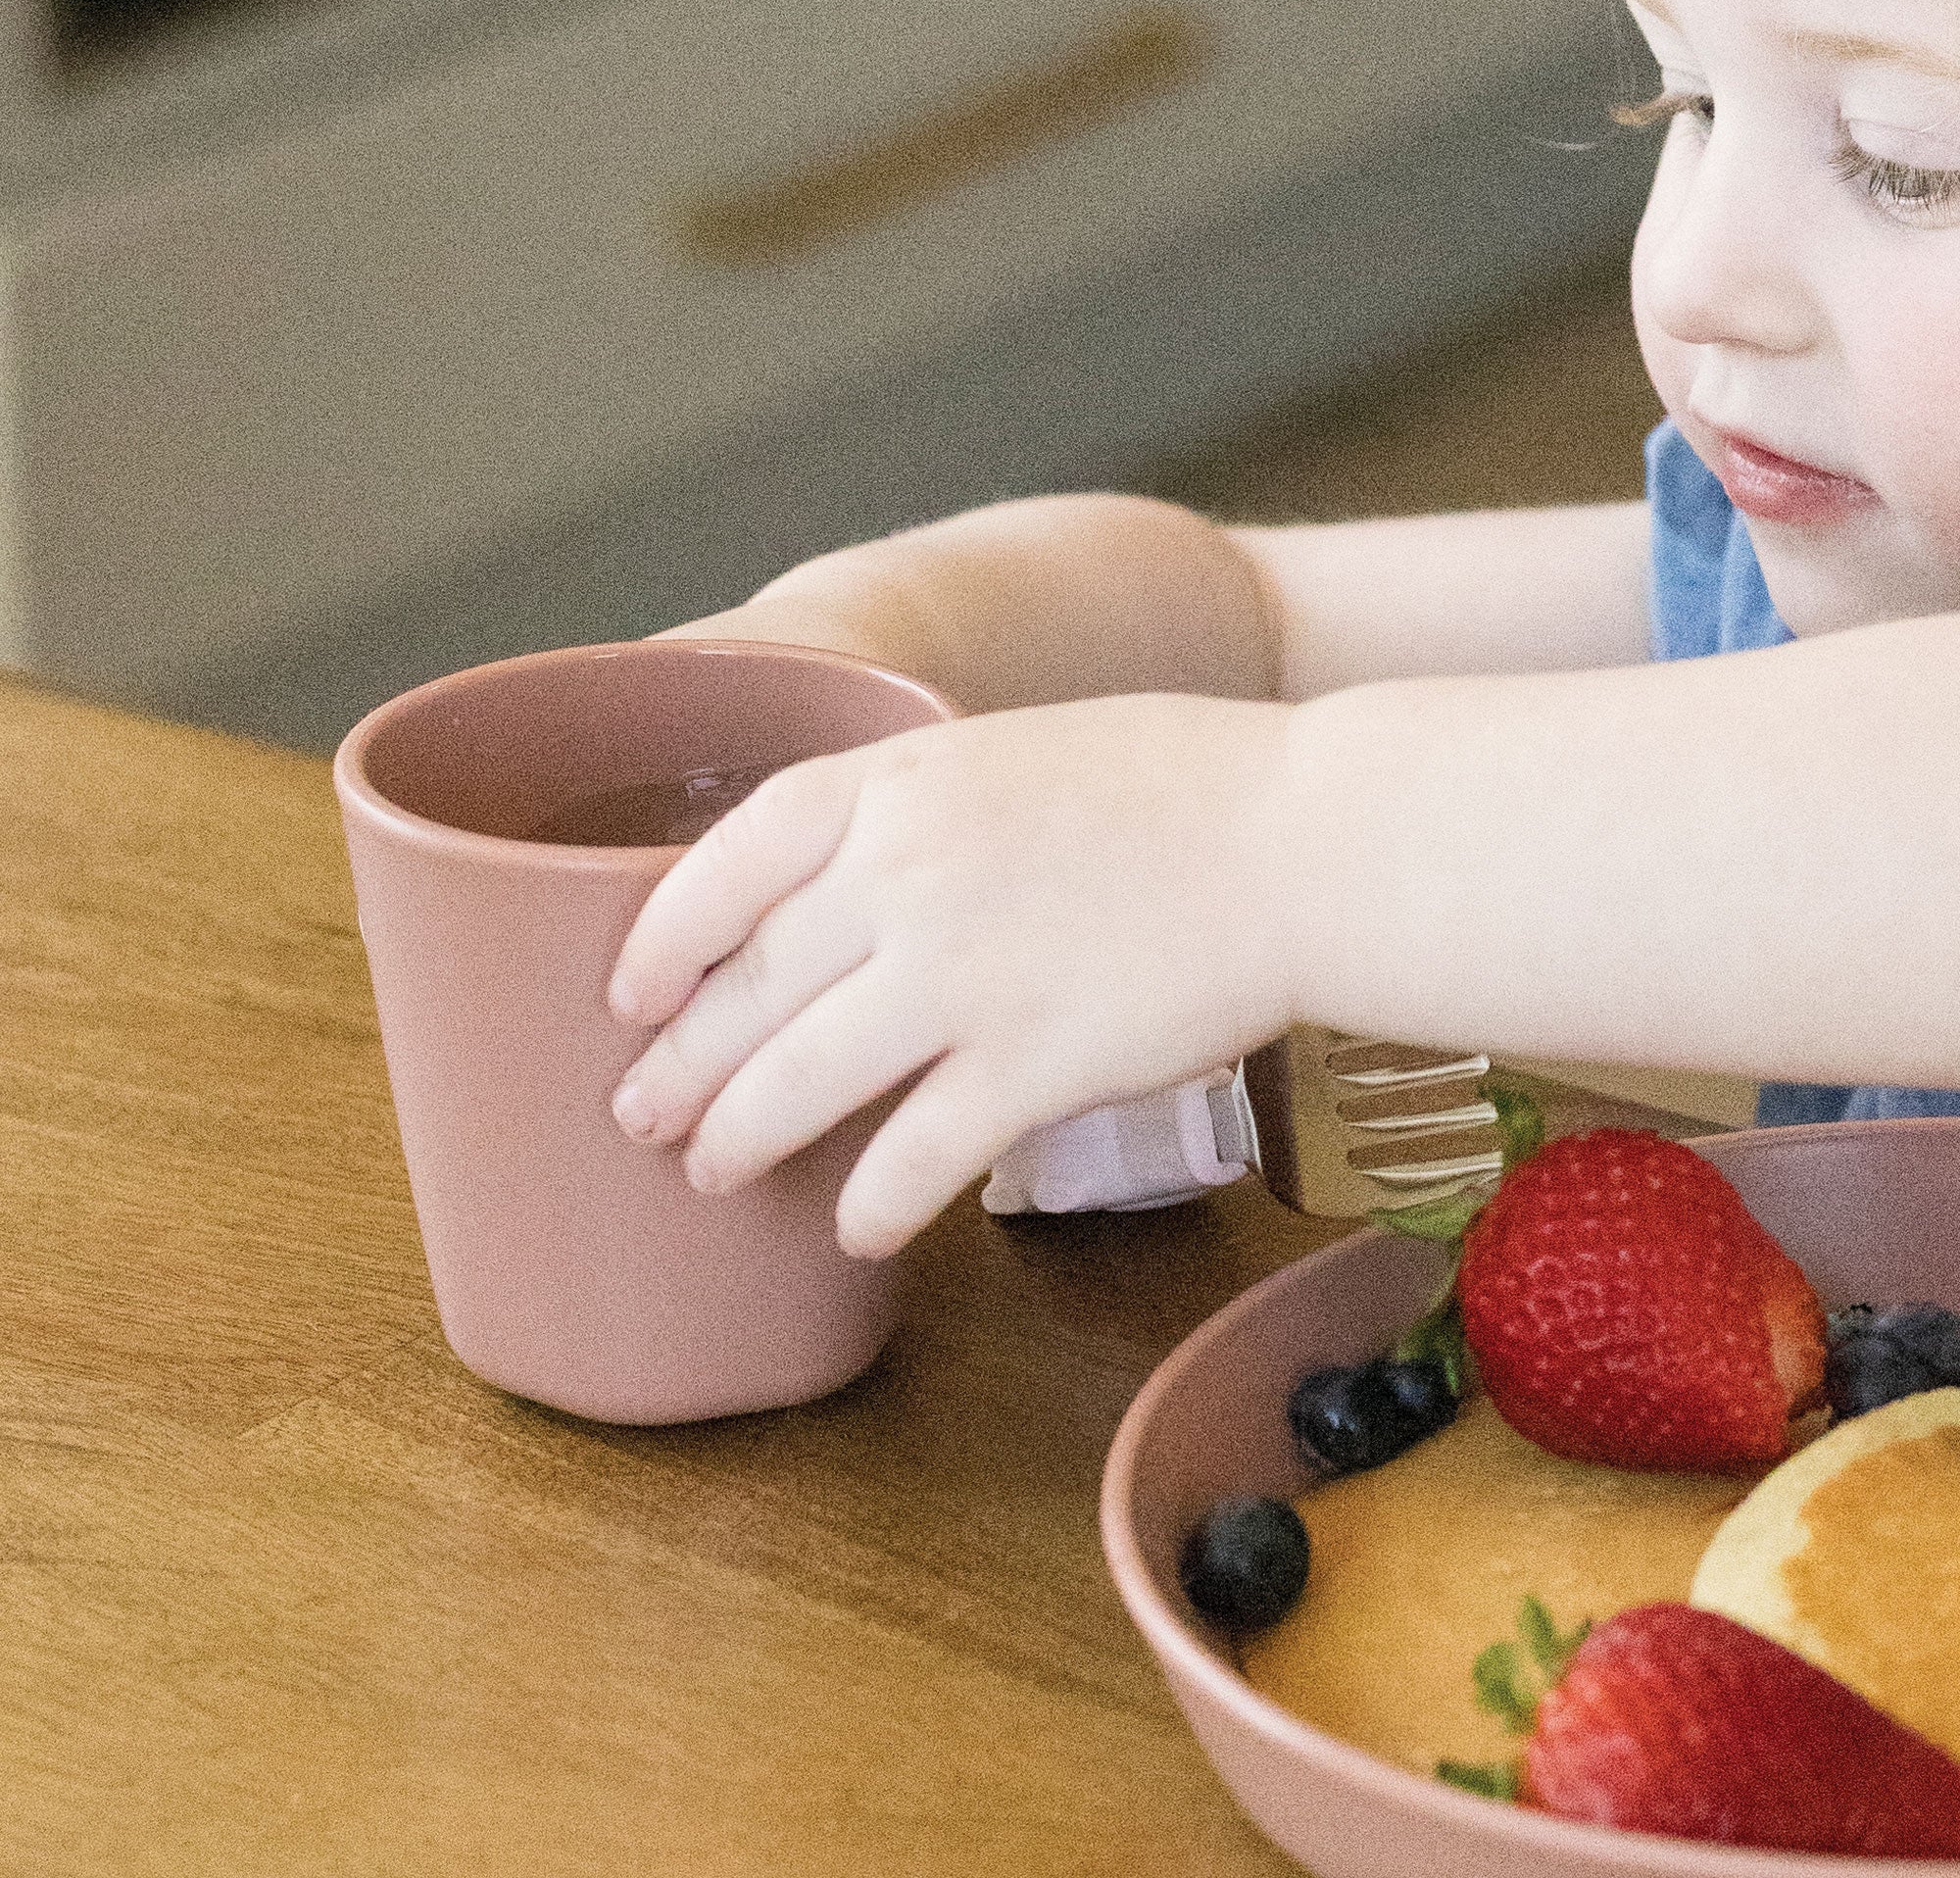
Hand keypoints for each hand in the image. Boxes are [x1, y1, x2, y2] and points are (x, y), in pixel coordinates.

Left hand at [604, 693, 1298, 1256]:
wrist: (1307, 842)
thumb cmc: (1185, 787)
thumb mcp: (1018, 754)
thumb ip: (919, 814)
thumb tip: (845, 900)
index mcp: (897, 781)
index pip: (723, 860)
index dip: (659, 936)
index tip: (630, 988)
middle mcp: (906, 875)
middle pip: (747, 986)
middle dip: (681, 1061)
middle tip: (643, 1111)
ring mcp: (962, 976)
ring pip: (799, 1080)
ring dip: (740, 1137)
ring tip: (712, 1171)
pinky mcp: (1030, 1068)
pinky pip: (913, 1156)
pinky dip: (870, 1203)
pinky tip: (857, 1228)